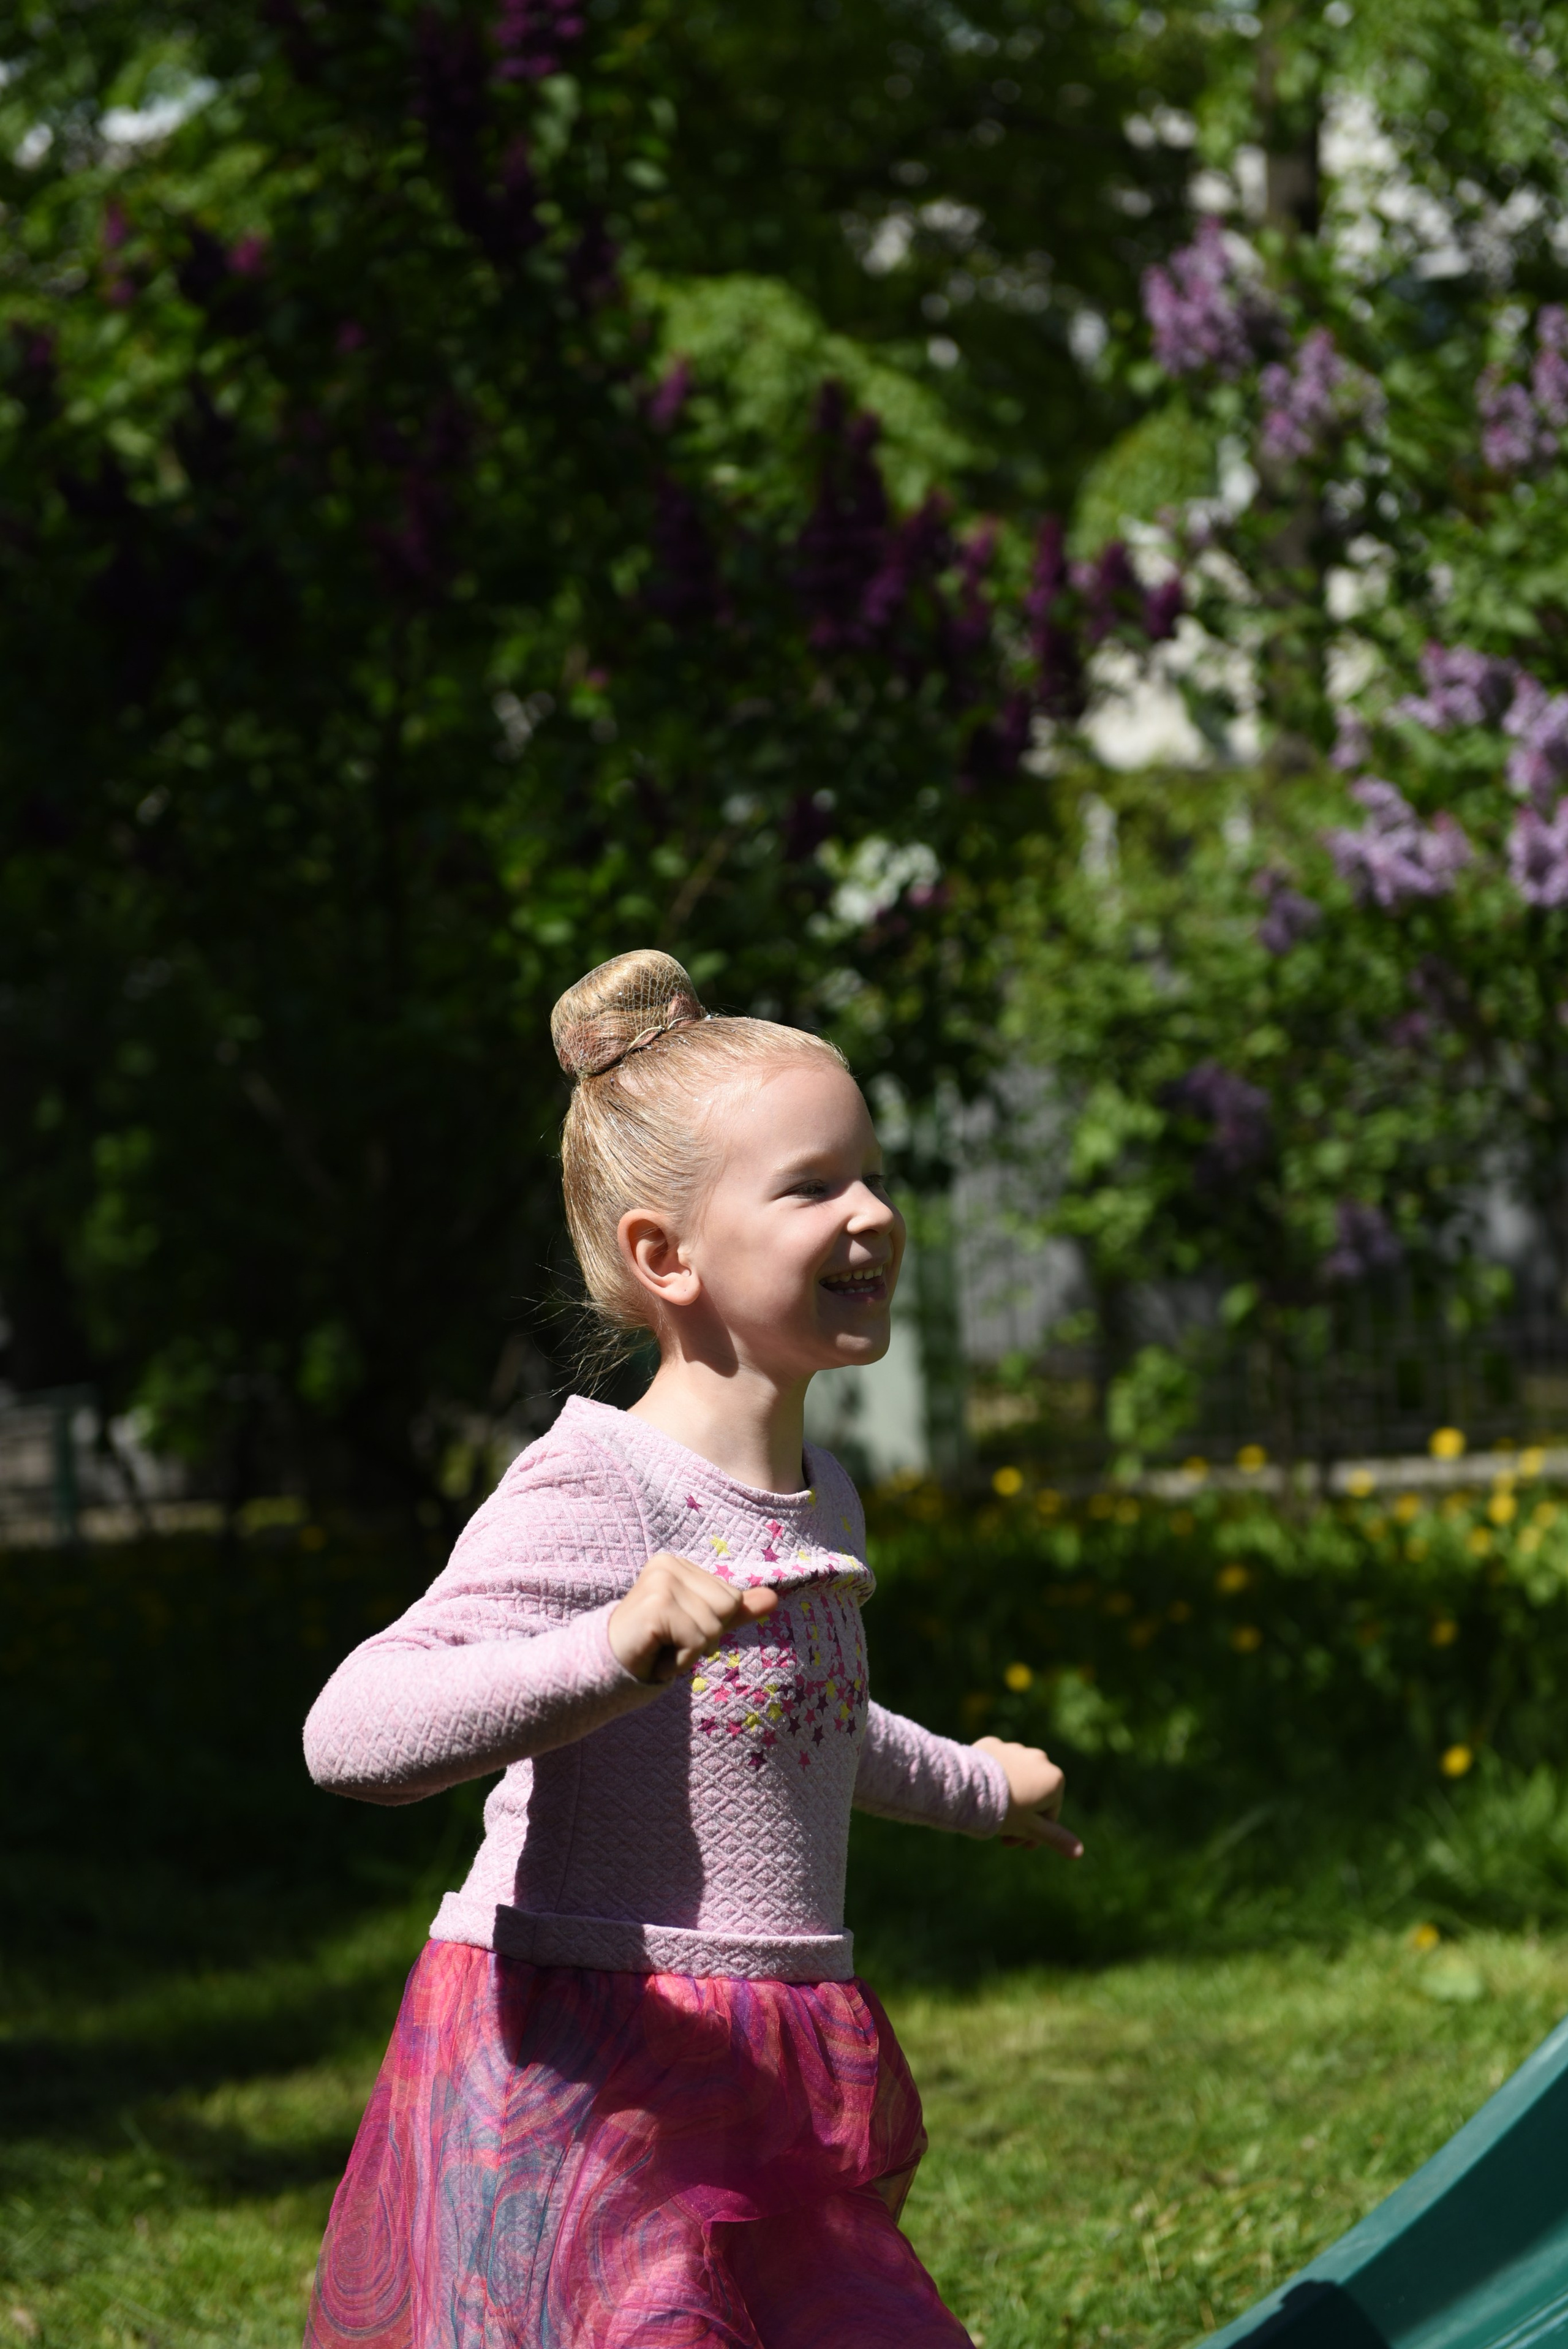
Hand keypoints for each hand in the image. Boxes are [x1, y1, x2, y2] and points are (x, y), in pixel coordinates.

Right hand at [608, 1551, 778, 1684]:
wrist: (606, 1668)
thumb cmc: (654, 1645)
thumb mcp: (700, 1624)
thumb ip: (735, 1610)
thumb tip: (774, 1599)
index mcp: (679, 1564)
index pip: (731, 1597)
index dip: (711, 1625)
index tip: (676, 1630)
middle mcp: (668, 1565)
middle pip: (727, 1608)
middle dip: (704, 1638)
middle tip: (669, 1641)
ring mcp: (660, 1583)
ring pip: (713, 1628)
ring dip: (690, 1652)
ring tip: (661, 1648)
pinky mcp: (655, 1607)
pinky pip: (696, 1641)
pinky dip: (679, 1661)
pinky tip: (655, 1657)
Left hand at [974, 1735, 1082, 1857]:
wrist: (967, 1787)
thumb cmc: (1003, 1810)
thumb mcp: (1030, 1828)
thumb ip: (1056, 1838)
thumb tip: (1080, 1852)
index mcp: (1054, 1778)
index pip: (1049, 1814)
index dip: (1033, 1834)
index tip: (1016, 1844)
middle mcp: (1039, 1758)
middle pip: (1033, 1795)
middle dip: (1021, 1817)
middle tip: (1002, 1838)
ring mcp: (1015, 1748)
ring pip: (1015, 1779)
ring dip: (1008, 1797)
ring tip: (989, 1813)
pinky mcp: (992, 1744)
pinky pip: (997, 1765)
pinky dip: (993, 1779)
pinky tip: (982, 1792)